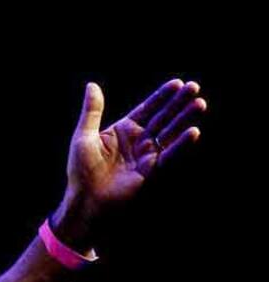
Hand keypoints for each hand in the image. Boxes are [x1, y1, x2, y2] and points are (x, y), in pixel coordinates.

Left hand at [55, 79, 205, 245]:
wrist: (85, 198)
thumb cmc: (81, 169)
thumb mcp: (84, 135)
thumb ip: (92, 110)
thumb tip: (92, 84)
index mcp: (123, 129)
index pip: (147, 108)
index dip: (162, 96)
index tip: (178, 82)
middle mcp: (138, 140)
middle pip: (162, 117)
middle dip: (178, 103)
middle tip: (195, 87)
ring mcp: (146, 155)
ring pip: (170, 133)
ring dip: (185, 119)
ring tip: (200, 103)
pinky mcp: (152, 171)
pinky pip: (169, 155)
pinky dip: (181, 144)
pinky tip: (193, 132)